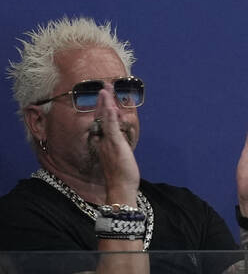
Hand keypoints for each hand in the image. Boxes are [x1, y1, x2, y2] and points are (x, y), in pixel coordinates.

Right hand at [93, 87, 138, 203]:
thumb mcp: (120, 156)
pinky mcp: (115, 145)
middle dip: (102, 100)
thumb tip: (120, 137)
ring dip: (104, 103)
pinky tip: (110, 106)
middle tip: (104, 85)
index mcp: (104, 142)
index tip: (105, 95)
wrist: (120, 188)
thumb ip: (118, 145)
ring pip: (104, 120)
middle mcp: (103, 141)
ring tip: (105, 89)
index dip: (103, 107)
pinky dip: (109, 116)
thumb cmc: (121, 174)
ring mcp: (108, 142)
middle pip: (100, 116)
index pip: (102, 121)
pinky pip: (110, 129)